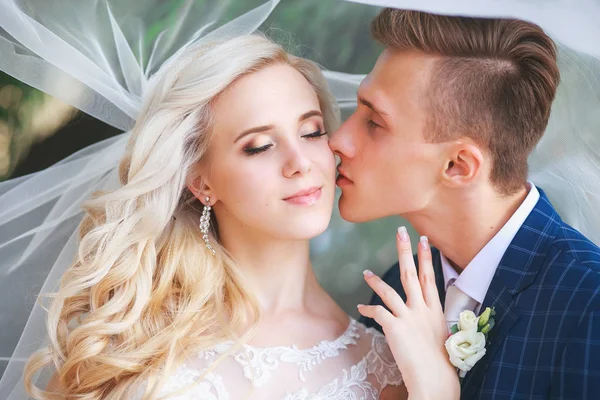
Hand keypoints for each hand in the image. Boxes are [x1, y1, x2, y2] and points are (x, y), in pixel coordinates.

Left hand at [357, 227, 458, 399]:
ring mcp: (409, 317)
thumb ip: (428, 321)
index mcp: (436, 310)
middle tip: (401, 231)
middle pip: (412, 274)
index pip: (430, 277)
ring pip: (391, 289)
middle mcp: (423, 310)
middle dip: (406, 251)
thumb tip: (422, 317)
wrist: (435, 380)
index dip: (427, 257)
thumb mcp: (438, 335)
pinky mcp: (396, 328)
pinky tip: (361, 309)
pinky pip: (378, 312)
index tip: (424, 239)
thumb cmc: (439, 362)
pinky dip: (368, 309)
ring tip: (365, 272)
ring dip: (376, 280)